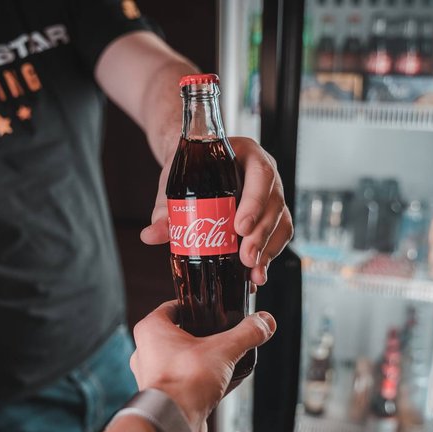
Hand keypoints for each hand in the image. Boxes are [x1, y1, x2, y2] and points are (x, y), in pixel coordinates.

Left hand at [129, 300, 275, 431]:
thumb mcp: (224, 350)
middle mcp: (146, 351)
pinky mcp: (163, 396)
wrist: (174, 422)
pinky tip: (222, 381)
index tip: (212, 306)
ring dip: (201, 358)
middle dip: (202, 334)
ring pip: (180, 358)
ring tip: (224, 358)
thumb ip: (246, 333)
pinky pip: (183, 380)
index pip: (174, 306)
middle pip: (178, 333)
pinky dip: (200, 379)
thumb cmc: (184, 382)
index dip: (195, 305)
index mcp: (152, 329)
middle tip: (222, 332)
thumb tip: (265, 322)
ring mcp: (153, 375)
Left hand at [141, 137, 293, 289]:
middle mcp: (265, 175)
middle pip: (274, 203)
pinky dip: (269, 256)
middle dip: (262, 235)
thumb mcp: (175, 183)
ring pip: (281, 222)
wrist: (194, 169)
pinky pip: (278, 237)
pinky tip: (256, 275)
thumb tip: (151, 235)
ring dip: (269, 250)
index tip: (240, 227)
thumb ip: (165, 209)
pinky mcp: (271, 217)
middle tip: (246, 257)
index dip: (255, 202)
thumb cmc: (189, 169)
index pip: (260, 174)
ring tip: (253, 272)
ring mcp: (270, 196)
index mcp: (247, 155)